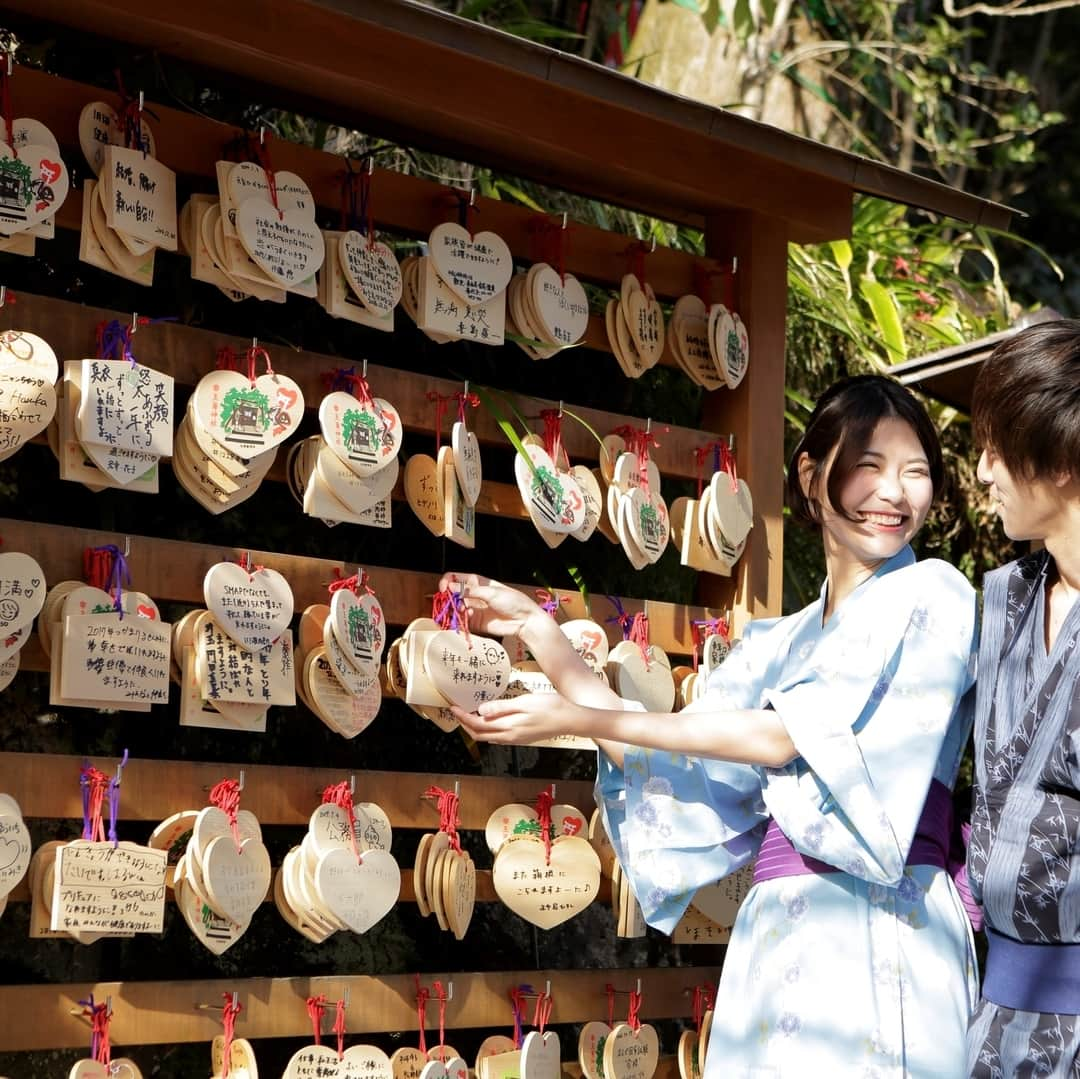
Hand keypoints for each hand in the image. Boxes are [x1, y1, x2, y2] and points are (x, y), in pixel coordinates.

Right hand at [438, 573, 542, 639]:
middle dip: (448, 598)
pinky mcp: (475, 623)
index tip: (444, 589)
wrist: (524, 620)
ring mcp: (473, 609)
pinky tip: (466, 617)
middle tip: (450, 603)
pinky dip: (459, 620)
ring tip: (460, 611)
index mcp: (477, 582)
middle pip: (452, 594)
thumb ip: (470, 591)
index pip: (455, 578)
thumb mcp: (491, 593)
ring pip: (454, 608)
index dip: (447, 582)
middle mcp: (473, 595)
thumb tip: (451, 587)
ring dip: (453, 610)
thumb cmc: (513, 601)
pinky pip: (461, 621)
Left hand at [451, 692, 592, 744]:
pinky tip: (490, 719)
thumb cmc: (550, 708)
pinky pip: (499, 736)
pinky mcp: (522, 737)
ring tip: (469, 714)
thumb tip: (480, 711)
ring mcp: (516, 738)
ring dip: (476, 727)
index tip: (453, 707)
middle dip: (465, 724)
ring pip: (489, 736)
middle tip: (456, 711)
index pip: (478, 725)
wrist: (571, 720)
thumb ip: (501, 708)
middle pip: (480, 734)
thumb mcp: (524, 703)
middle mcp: (510, 737)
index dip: (463, 717)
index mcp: (508, 728)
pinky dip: (488, 728)